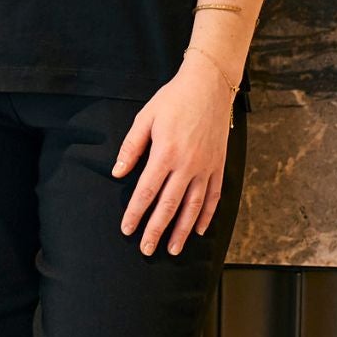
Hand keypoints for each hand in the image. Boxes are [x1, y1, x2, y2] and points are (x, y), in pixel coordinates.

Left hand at [111, 54, 232, 254]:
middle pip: (169, 206)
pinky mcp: (219, 166)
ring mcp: (206, 168)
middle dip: (156, 230)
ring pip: (193, 207)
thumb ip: (131, 147)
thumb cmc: (174, 100)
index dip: (135, 213)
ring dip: (181, 231)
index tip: (127, 229)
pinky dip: (207, 216)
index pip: (146, 191)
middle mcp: (187, 165)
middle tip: (147, 249)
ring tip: (172, 249)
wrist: (209, 86)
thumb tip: (118, 172)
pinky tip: (199, 230)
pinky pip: (214, 197)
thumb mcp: (146, 118)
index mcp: (165, 153)